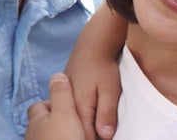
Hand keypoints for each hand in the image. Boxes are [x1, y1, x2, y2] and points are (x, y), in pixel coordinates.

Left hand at [26, 74, 86, 139]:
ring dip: (58, 129)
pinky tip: (69, 138)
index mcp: (37, 119)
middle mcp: (33, 132)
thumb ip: (61, 94)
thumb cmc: (62, 139)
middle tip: (74, 117)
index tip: (67, 102)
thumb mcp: (64, 112)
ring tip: (74, 130)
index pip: (38, 105)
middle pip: (43, 119)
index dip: (52, 101)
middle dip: (56, 116)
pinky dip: (59, 138)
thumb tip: (57, 76)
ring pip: (47, 132)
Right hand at [66, 6, 125, 139]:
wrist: (92, 45)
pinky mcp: (68, 95)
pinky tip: (92, 117)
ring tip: (98, 125)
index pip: (85, 135)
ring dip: (86, 126)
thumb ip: (107, 113)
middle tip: (104, 131)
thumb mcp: (110, 90)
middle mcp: (68, 106)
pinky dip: (82, 116)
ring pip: (75, 121)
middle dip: (90, 134)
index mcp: (78, 108)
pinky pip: (73, 112)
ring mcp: (66, 100)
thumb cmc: (103, 66)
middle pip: (78, 129)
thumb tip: (105, 136)